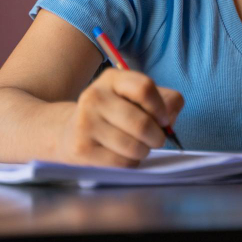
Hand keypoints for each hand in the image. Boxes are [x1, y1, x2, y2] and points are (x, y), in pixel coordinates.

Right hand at [56, 68, 183, 166]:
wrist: (71, 132)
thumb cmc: (116, 115)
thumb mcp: (138, 98)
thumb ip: (165, 101)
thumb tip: (170, 117)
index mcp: (112, 79)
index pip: (144, 88)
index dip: (161, 108)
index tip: (164, 120)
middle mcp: (95, 96)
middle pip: (142, 122)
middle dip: (157, 137)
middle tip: (156, 140)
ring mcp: (85, 122)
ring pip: (133, 146)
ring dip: (144, 151)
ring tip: (140, 148)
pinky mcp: (82, 148)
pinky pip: (121, 162)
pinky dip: (131, 163)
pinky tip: (125, 156)